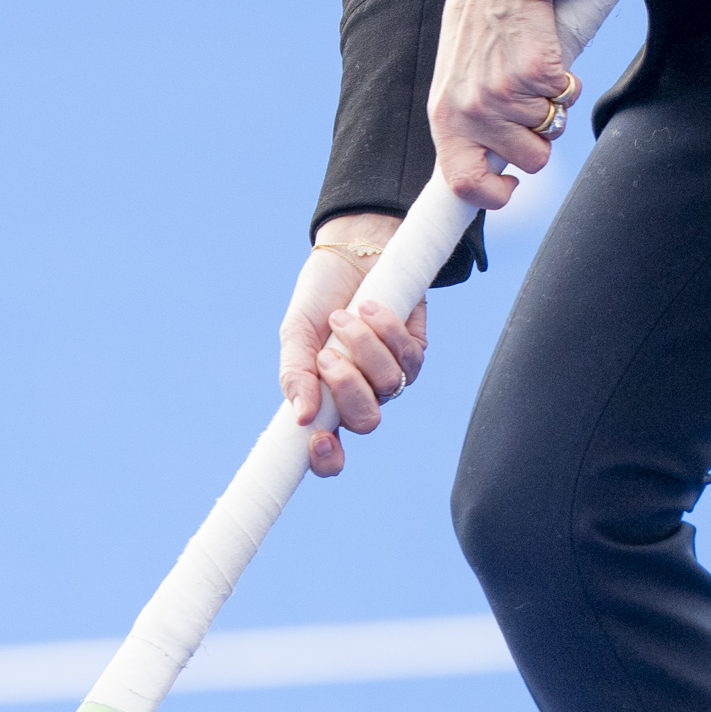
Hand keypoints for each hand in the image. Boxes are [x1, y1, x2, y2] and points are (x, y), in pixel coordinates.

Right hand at [278, 214, 425, 478]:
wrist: (353, 252)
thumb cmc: (320, 296)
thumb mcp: (296, 331)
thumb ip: (295, 373)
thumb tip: (301, 418)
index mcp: (324, 400)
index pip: (328, 451)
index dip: (326, 459)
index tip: (318, 440)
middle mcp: (359, 396)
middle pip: (365, 421)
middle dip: (348, 389)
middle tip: (327, 355)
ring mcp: (389, 376)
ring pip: (388, 385)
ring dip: (364, 348)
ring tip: (344, 316)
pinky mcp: (415, 352)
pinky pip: (408, 357)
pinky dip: (386, 330)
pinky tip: (369, 306)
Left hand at [427, 0, 576, 207]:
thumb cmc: (474, 37)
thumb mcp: (454, 88)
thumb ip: (468, 129)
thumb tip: (492, 171)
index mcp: (446, 120)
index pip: (463, 183)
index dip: (492, 197)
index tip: (509, 186)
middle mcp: (474, 112)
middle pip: (530, 160)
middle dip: (540, 140)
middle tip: (529, 107)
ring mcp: (507, 94)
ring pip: (553, 129)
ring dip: (552, 106)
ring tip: (529, 73)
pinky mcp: (539, 73)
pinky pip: (569, 96)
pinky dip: (566, 81)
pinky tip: (545, 57)